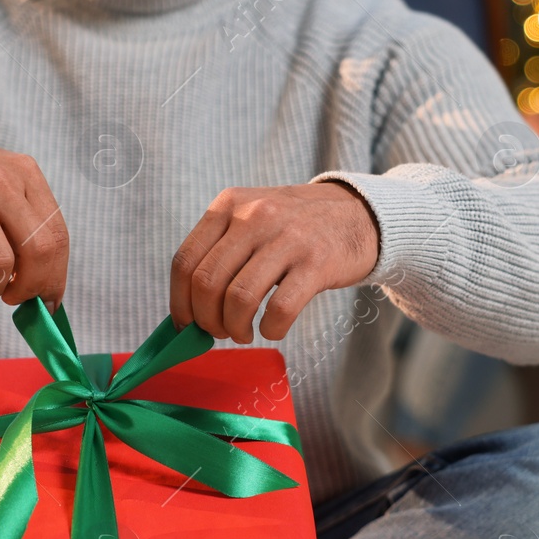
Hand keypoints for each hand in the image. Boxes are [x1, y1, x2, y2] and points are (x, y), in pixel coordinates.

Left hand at [170, 182, 378, 343]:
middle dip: (207, 320)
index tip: (187, 324)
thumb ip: (219, 251)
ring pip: (239, 300)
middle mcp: (254, 216)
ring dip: (234, 328)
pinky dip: (270, 330)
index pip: (185, 261)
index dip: (179, 302)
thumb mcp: (251, 218)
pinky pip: (279, 310)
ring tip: (243, 333)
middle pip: (207, 283)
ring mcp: (286, 237)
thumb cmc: (295, 227)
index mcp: (228, 205)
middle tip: (219, 331)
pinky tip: (271, 329)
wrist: (358, 214)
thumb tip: (187, 310)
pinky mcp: (316, 263)